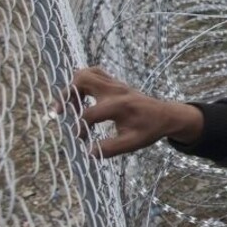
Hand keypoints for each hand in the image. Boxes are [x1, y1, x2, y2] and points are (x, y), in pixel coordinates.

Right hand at [59, 67, 203, 157]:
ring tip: (69, 106)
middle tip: (60, 112)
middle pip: (83, 80)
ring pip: (86, 72)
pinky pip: (93, 73)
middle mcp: (115, 90)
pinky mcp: (114, 82)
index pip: (90, 113)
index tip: (80, 139)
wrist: (165, 115)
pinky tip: (79, 98)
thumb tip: (89, 153)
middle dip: (67, 94)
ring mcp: (114, 84)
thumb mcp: (132, 143)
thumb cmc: (149, 129)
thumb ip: (110, 149)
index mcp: (120, 106)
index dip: (80, 127)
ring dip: (73, 87)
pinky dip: (81, 82)